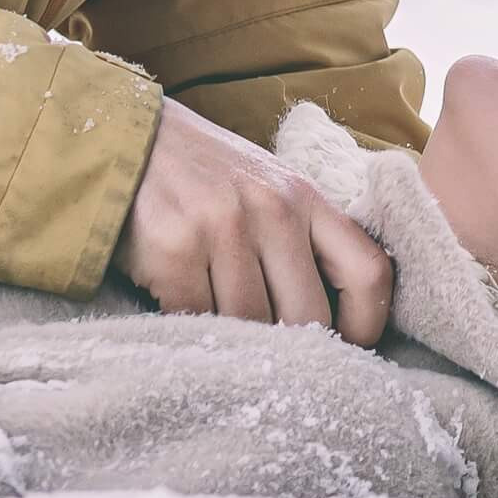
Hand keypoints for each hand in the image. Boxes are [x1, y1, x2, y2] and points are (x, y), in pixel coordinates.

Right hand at [116, 97, 392, 345]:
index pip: (368, 270)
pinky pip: (198, 320)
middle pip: (308, 314)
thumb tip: (331, 321)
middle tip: (273, 357)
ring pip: (251, 324)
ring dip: (237, 342)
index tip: (350, 348)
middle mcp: (273, 209)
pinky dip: (193, 332)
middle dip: (293, 348)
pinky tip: (185, 318)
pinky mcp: (173, 249)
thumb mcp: (270, 189)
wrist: (129, 140)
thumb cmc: (208, 176)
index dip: (367, 323)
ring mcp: (223, 228)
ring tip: (223, 333)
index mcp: (306, 197)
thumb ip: (303, 239)